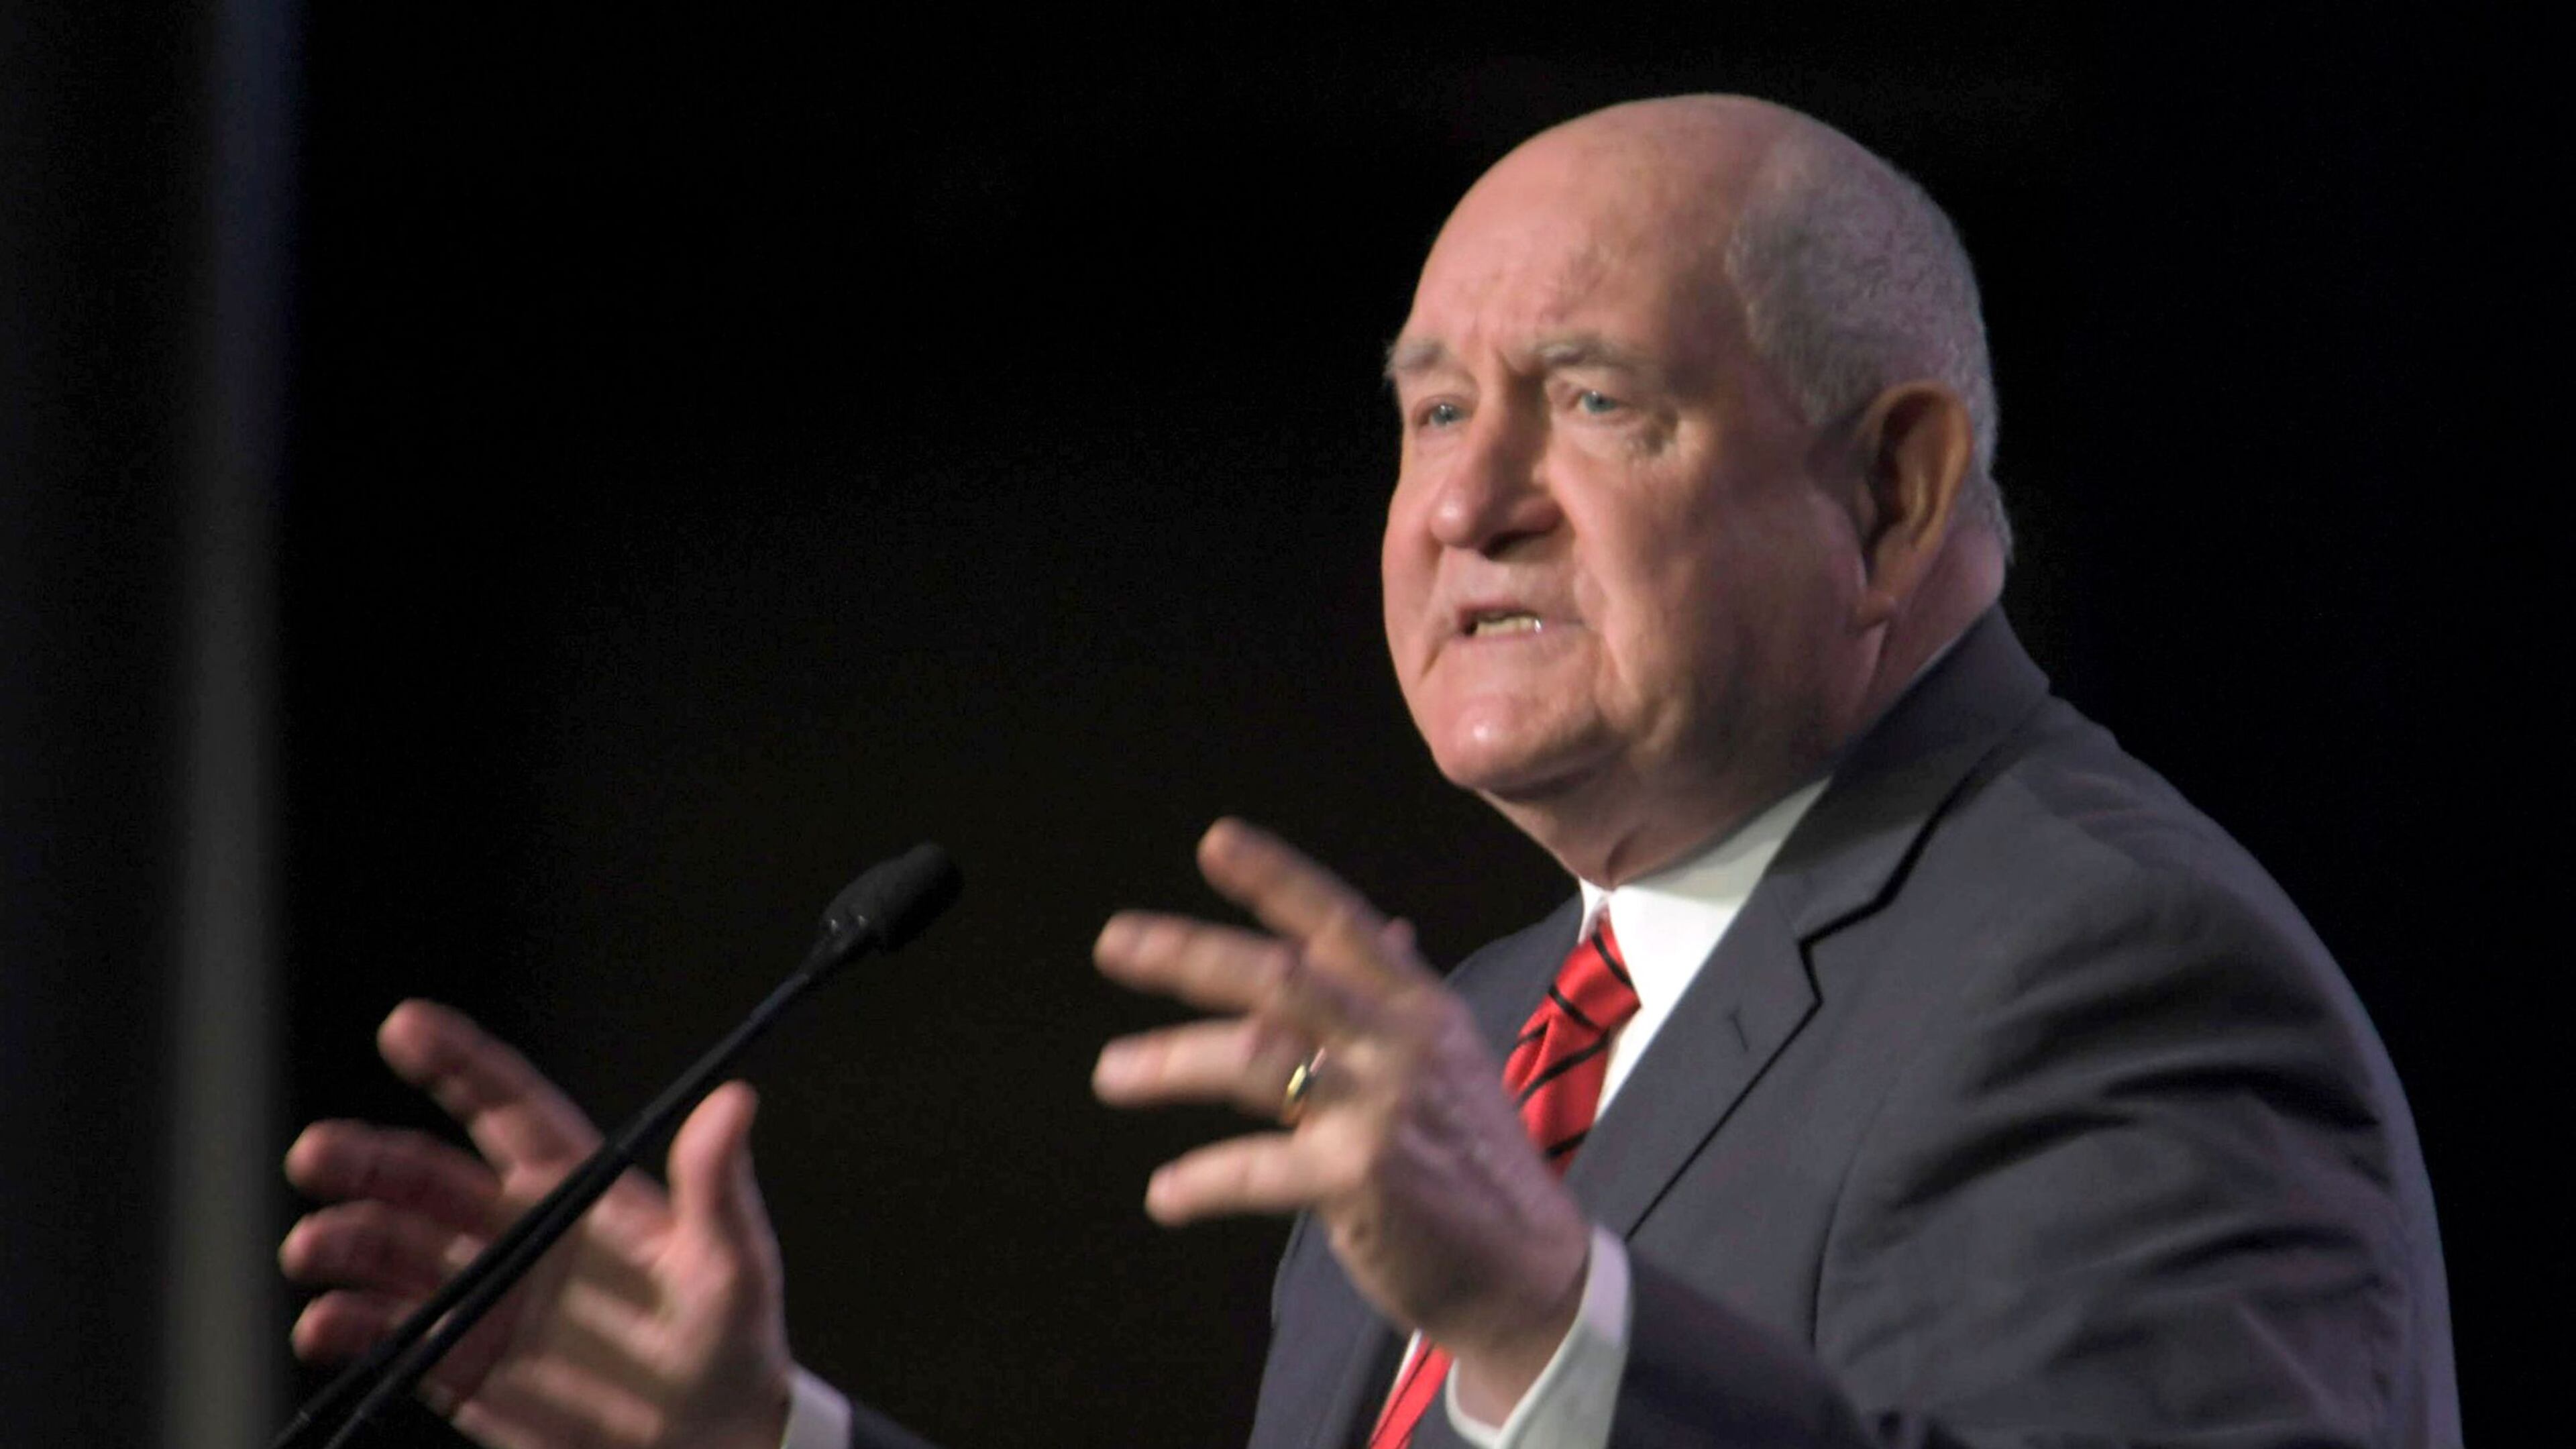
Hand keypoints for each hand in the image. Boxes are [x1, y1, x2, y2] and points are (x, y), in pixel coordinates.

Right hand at [280, 1001, 794, 1448]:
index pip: (507, 1108)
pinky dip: (344, 1327)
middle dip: (366, 1159)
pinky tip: (324, 1324)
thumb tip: (735, 1101)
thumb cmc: (731, 1339)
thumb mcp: (732, 1259)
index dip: (458, 1063)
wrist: (710, 1440)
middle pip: (423, 1178)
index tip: (406, 1024)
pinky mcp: (458, 1366)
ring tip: (312, 1248)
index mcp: (575, 1186)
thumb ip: (715, 1186)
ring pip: (390, 1252)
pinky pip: (386, 1337)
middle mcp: (517, 1231)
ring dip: (343, 1241)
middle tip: (316, 1154)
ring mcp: (483, 1297)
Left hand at [1090, 819, 1588, 1413]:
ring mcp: (1383, 1107)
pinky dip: (1202, 1181)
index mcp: (1419, 1006)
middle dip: (1189, 953)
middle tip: (1113, 941)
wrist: (1526, 1270)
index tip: (1214, 841)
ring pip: (1254, 1059)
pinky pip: (1256, 1168)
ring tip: (1111, 1073)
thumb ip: (1399, 997)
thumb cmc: (1472, 1161)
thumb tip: (1387, 925)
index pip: (1342, 923)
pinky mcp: (1362, 1177)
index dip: (1278, 877)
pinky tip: (1166, 1196)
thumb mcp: (1450, 1060)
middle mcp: (1402, 1043)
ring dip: (1170, 1061)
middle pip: (1281, 976)